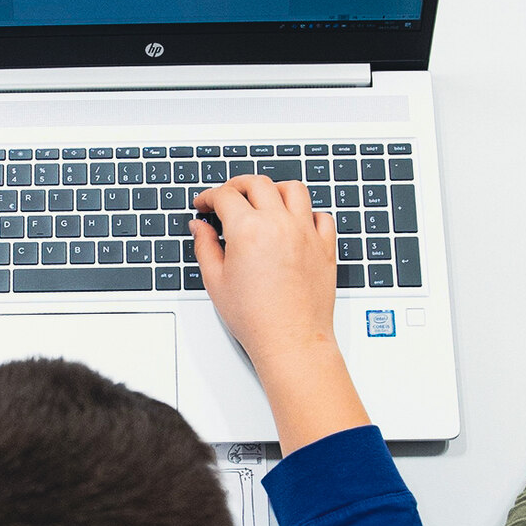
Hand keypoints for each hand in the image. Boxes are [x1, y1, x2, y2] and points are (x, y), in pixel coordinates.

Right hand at [193, 176, 338, 367]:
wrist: (291, 341)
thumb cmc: (255, 319)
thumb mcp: (216, 281)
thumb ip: (205, 247)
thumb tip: (200, 227)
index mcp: (249, 230)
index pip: (225, 196)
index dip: (209, 196)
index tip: (205, 205)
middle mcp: (279, 224)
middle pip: (258, 184)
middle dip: (237, 185)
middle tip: (227, 197)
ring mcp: (306, 233)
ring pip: (294, 189)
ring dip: (275, 189)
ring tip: (264, 199)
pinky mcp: (325, 246)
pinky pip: (321, 215)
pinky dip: (307, 213)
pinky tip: (295, 222)